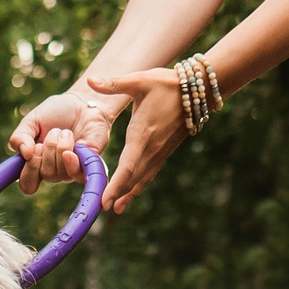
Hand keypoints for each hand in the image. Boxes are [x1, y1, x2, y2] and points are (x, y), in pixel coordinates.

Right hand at [7, 86, 120, 192]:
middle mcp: (54, 170)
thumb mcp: (31, 121)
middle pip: (44, 174)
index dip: (28, 172)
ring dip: (60, 146)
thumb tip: (25, 154)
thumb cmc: (56, 113)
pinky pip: (75, 174)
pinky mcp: (87, 166)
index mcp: (36, 163)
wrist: (82, 103)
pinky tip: (73, 149)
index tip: (30, 152)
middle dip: (47, 149)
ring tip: (66, 132)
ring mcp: (71, 169)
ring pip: (59, 172)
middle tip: (54, 132)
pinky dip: (71, 161)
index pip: (28, 184)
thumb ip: (19, 137)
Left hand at [84, 69, 193, 213]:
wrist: (197, 90)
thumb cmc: (166, 83)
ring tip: (116, 208)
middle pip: (134, 177)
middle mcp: (152, 147)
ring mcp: (160, 151)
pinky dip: (139, 183)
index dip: (116, 184)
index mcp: (142, 134)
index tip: (105, 198)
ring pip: (143, 177)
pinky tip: (132, 191)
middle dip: (118, 193)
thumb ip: (114, 83)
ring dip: (129, 192)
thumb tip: (90, 79)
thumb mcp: (139, 80)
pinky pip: (150, 171)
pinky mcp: (165, 150)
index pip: (128, 165)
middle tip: (102, 208)